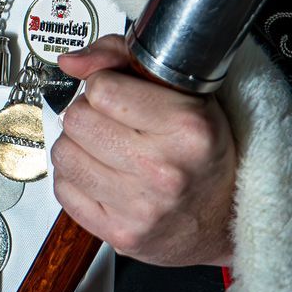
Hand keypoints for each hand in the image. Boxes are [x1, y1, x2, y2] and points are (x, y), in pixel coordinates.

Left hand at [51, 35, 235, 266]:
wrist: (228, 218)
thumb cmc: (205, 151)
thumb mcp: (184, 90)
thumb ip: (122, 57)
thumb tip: (71, 63)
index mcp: (187, 128)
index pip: (102, 89)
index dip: (103, 84)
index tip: (117, 92)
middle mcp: (164, 171)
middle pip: (77, 121)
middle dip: (87, 113)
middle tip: (110, 121)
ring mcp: (141, 208)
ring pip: (64, 154)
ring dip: (78, 146)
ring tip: (105, 147)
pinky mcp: (121, 235)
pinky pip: (64, 192)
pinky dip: (76, 180)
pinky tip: (102, 175)